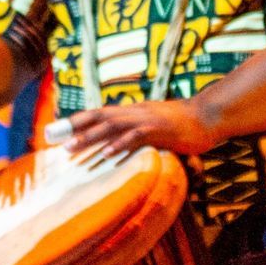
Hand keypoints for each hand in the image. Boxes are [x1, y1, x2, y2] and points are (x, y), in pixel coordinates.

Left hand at [61, 100, 218, 157]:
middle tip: (57, 141)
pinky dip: (120, 145)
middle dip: (77, 128)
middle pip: (100, 117)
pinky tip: (107, 154)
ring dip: (90, 137)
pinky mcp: (159, 130)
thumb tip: (123, 144)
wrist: (208, 116)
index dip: (80, 121)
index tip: (60, 130)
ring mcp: (147, 119)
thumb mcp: (156, 124)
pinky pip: (136, 137)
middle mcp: (136, 112)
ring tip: (72, 148)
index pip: (101, 113)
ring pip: (112, 126)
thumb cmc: (183, 124)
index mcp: (133, 110)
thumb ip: (139, 131)